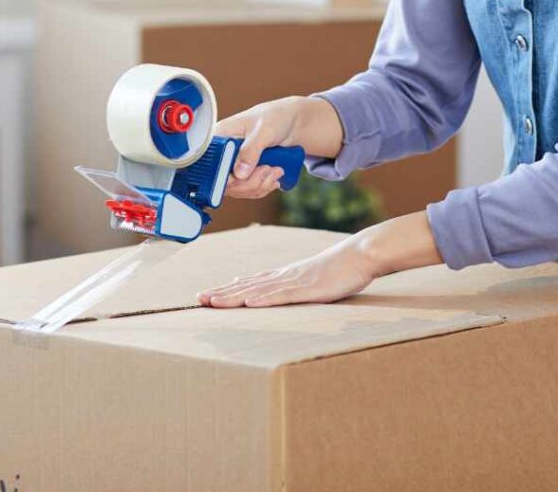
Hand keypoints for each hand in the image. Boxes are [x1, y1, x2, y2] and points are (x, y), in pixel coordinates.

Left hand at [197, 237, 379, 307]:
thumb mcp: (312, 276)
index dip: (227, 289)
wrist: (361, 254)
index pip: (250, 282)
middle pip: (247, 285)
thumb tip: (273, 290)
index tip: (206, 295)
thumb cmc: (340, 267)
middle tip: (197, 299)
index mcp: (285, 275)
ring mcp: (295, 281)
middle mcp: (285, 276)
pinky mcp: (309, 289)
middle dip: (222, 293)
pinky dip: (264, 299)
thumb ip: (292, 283)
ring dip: (234, 296)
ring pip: (258, 290)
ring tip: (212, 301)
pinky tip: (249, 303)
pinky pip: (283, 295)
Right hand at [214, 95, 342, 199]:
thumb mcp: (265, 130)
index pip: (211, 165)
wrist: (293, 123)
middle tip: (268, 169)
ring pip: (239, 190)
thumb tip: (239, 173)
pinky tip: (274, 174)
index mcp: (220, 137)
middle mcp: (223, 153)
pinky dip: (264, 186)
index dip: (225, 177)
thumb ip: (251, 150)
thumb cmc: (276, 117)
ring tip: (275, 170)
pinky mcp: (245, 173)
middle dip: (250, 182)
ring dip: (261, 184)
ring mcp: (234, 165)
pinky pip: (249, 190)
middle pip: (225, 183)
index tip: (244, 176)